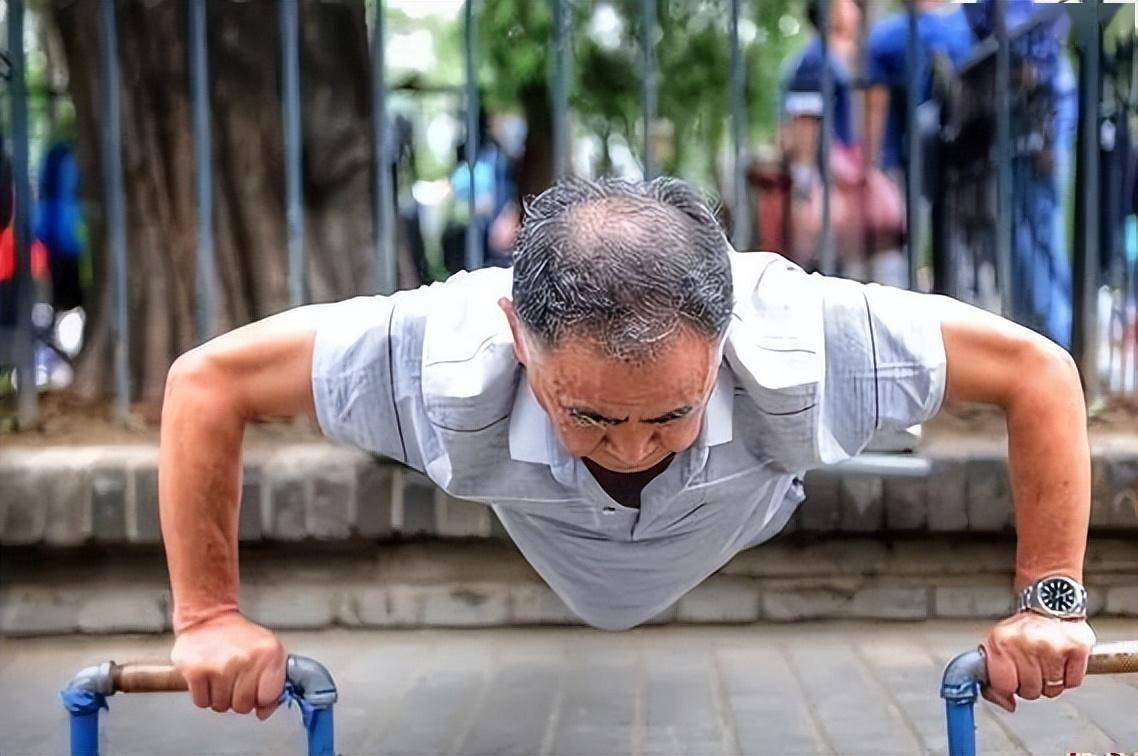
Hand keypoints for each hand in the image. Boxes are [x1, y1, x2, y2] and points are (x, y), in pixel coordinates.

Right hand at [171, 610, 285, 718]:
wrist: (208, 617)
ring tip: (221, 674)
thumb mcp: (267, 651)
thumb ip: (273, 682)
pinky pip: (202, 702)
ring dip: (219, 696)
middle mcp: (246, 659)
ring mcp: (220, 666)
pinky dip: (203, 694)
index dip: (260, 697)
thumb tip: (264, 712)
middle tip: (234, 679)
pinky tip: (208, 676)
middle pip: (243, 706)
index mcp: (269, 654)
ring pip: (221, 706)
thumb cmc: (239, 637)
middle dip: (238, 698)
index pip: (268, 697)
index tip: (256, 689)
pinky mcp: (196, 672)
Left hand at [981, 612, 1095, 711]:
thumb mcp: (998, 644)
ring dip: (1050, 682)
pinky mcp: (1076, 649)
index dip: (1008, 688)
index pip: (1003, 685)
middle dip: (1030, 685)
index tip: (1011, 681)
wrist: (1050, 603)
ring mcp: (1053, 646)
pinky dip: (1068, 677)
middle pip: (1029, 692)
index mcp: (1001, 642)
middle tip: (1032, 667)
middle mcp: (1026, 643)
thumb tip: (1006, 703)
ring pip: (1052, 690)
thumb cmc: (1024, 627)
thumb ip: (995, 676)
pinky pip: (1073, 683)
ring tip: (1046, 662)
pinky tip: (1061, 661)